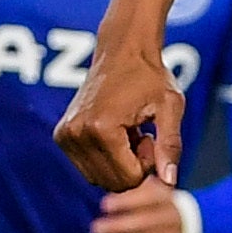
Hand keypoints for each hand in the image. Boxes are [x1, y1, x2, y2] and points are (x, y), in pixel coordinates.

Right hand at [55, 37, 184, 188]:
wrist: (121, 50)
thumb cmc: (149, 76)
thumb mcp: (170, 108)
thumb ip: (170, 146)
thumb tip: (169, 182)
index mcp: (103, 129)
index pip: (129, 178)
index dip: (147, 165)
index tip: (151, 137)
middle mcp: (78, 134)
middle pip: (112, 182)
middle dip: (132, 167)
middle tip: (141, 135)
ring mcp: (66, 135)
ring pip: (98, 178)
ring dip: (118, 164)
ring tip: (129, 133)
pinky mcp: (61, 135)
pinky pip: (87, 167)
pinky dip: (104, 157)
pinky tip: (116, 133)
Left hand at [89, 185, 196, 232]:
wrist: (184, 223)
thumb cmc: (153, 204)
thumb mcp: (148, 187)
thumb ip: (131, 185)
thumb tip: (108, 192)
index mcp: (166, 197)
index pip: (148, 197)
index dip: (125, 202)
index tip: (104, 205)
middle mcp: (172, 218)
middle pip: (144, 223)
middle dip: (116, 226)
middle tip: (95, 229)